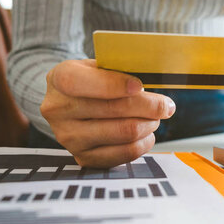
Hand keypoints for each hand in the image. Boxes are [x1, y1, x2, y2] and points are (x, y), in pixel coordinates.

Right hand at [40, 59, 175, 167]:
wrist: (73, 103)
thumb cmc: (93, 81)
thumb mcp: (100, 65)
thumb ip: (121, 69)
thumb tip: (154, 77)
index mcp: (60, 79)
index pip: (81, 82)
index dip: (114, 84)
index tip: (140, 86)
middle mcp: (58, 110)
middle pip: (113, 109)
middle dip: (149, 106)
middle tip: (165, 105)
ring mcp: (68, 137)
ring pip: (124, 132)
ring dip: (149, 124)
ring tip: (155, 117)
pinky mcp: (83, 157)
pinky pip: (124, 154)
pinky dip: (144, 143)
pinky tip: (147, 133)